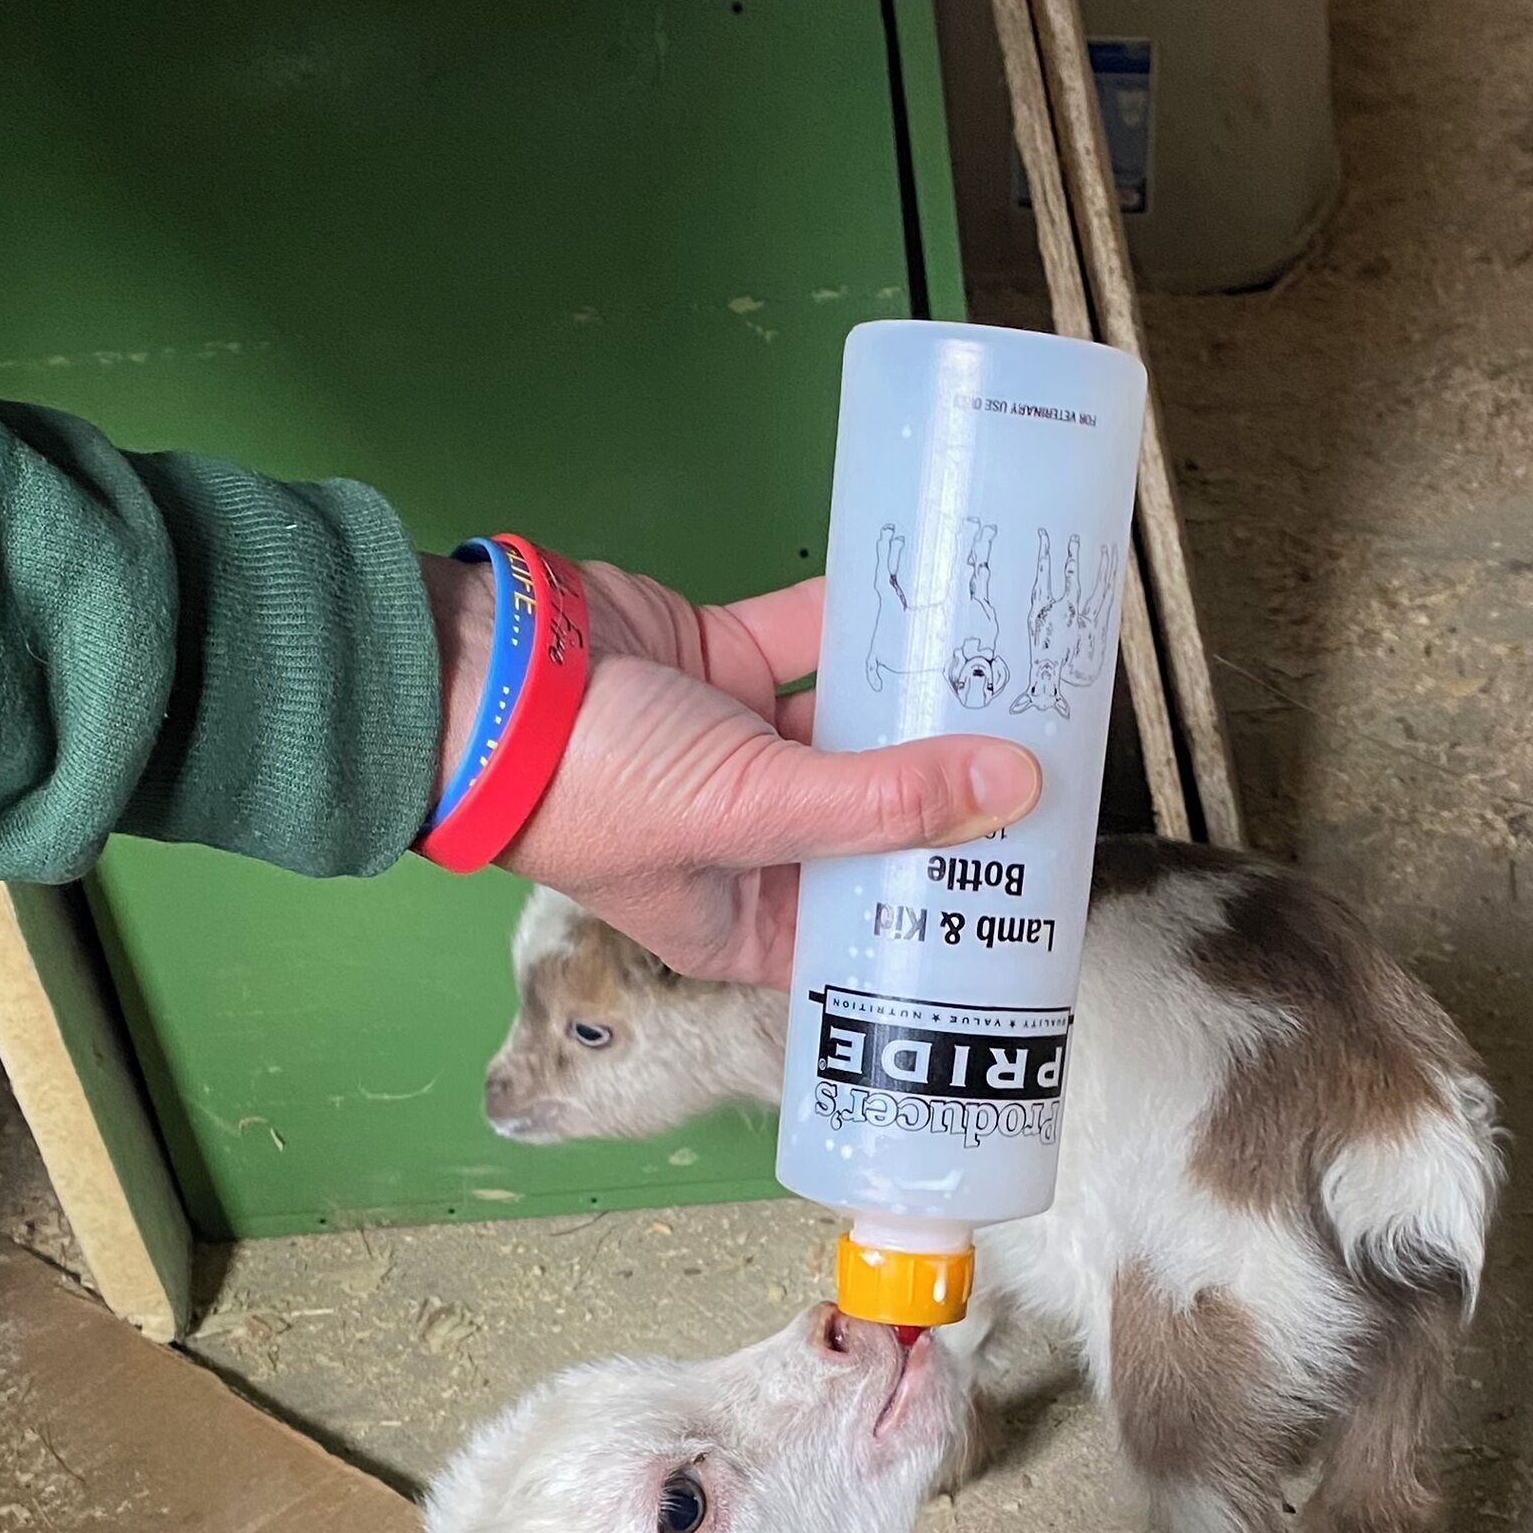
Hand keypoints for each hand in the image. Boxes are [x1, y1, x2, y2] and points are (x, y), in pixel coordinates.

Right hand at [423, 556, 1039, 982]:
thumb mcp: (751, 811)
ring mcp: (734, 745)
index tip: (1024, 886)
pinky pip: (811, 638)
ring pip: (854, 725)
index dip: (938, 911)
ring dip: (920, 701)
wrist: (482, 671)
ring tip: (1015, 680)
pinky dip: (866, 619)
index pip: (862, 930)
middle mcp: (745, 839)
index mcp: (740, 919)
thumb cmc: (586, 782)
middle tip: (1051, 769)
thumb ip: (883, 801)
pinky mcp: (724, 660)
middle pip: (874, 821)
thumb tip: (1013, 787)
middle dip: (952, 796)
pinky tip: (937, 603)